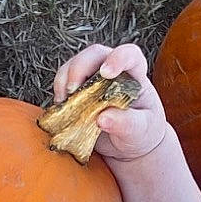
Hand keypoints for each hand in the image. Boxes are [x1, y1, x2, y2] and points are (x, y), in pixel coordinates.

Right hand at [53, 42, 168, 163]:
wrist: (129, 147)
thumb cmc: (141, 133)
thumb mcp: (140, 130)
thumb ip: (126, 123)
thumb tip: (103, 118)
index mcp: (135, 74)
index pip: (129, 55)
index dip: (117, 58)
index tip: (106, 73)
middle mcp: (113, 72)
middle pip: (94, 54)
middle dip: (79, 68)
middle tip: (74, 90)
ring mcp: (93, 80)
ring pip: (74, 65)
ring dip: (65, 81)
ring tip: (65, 103)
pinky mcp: (78, 92)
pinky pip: (63, 83)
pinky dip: (59, 95)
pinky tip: (62, 110)